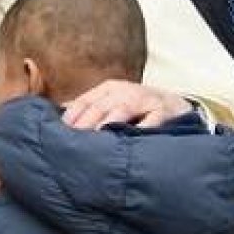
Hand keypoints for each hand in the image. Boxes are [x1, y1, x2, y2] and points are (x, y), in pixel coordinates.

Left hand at [62, 80, 191, 129]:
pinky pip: (150, 120)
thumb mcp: (112, 104)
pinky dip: (139, 130)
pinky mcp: (163, 110)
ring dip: (107, 124)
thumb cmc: (137, 109)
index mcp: (108, 89)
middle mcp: (124, 91)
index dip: (70, 119)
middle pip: (99, 107)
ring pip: (121, 110)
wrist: (176, 106)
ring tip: (95, 141)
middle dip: (84, 125)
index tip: (58, 136)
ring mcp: (145, 99)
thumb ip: (88, 111)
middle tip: (72, 145)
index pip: (83, 102)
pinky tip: (128, 142)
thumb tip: (57, 119)